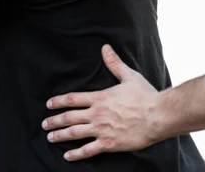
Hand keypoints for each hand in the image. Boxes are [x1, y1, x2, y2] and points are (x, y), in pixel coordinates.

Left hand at [42, 45, 160, 160]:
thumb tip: (105, 48)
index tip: (48, 105)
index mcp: (99, 98)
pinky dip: (76, 154)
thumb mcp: (128, 76)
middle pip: (69, 117)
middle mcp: (96, 114)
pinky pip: (89, 150)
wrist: (159, 115)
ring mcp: (101, 130)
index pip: (72, 99)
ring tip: (50, 138)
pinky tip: (67, 156)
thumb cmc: (146, 96)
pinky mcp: (109, 144)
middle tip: (44, 124)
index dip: (58, 102)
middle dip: (54, 121)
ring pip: (74, 133)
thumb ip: (114, 63)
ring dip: (60, 136)